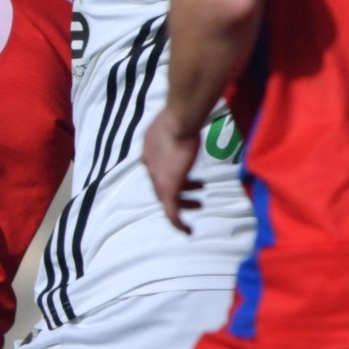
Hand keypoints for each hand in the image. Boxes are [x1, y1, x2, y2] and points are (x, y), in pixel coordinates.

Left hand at [140, 109, 203, 233]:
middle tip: (196, 194)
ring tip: (199, 204)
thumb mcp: (176, 124)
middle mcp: (150, 167)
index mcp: (149, 153)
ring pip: (168, 199)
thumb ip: (177, 129)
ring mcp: (158, 179)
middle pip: (161, 185)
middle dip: (180, 190)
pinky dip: (178, 223)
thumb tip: (186, 125)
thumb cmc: (182, 118)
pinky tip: (188, 231)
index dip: (173, 174)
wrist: (179, 121)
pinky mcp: (168, 188)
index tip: (187, 176)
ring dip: (184, 203)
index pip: (158, 170)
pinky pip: (171, 213)